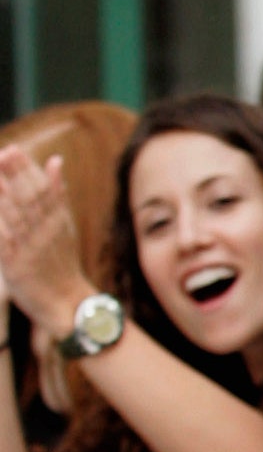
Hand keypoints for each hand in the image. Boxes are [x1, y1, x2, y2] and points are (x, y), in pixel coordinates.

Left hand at [0, 147, 95, 336]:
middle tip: (7, 152)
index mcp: (58, 220)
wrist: (66, 302)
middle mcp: (46, 231)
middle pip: (31, 197)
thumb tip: (54, 160)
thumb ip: (57, 194)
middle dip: (17, 174)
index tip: (14, 149)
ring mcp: (32, 248)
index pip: (43, 188)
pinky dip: (2, 225)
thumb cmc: (61, 263)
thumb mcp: (64, 225)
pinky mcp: (17, 266)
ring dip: (6, 194)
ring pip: (18, 216)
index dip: (27, 169)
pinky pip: (6, 242)